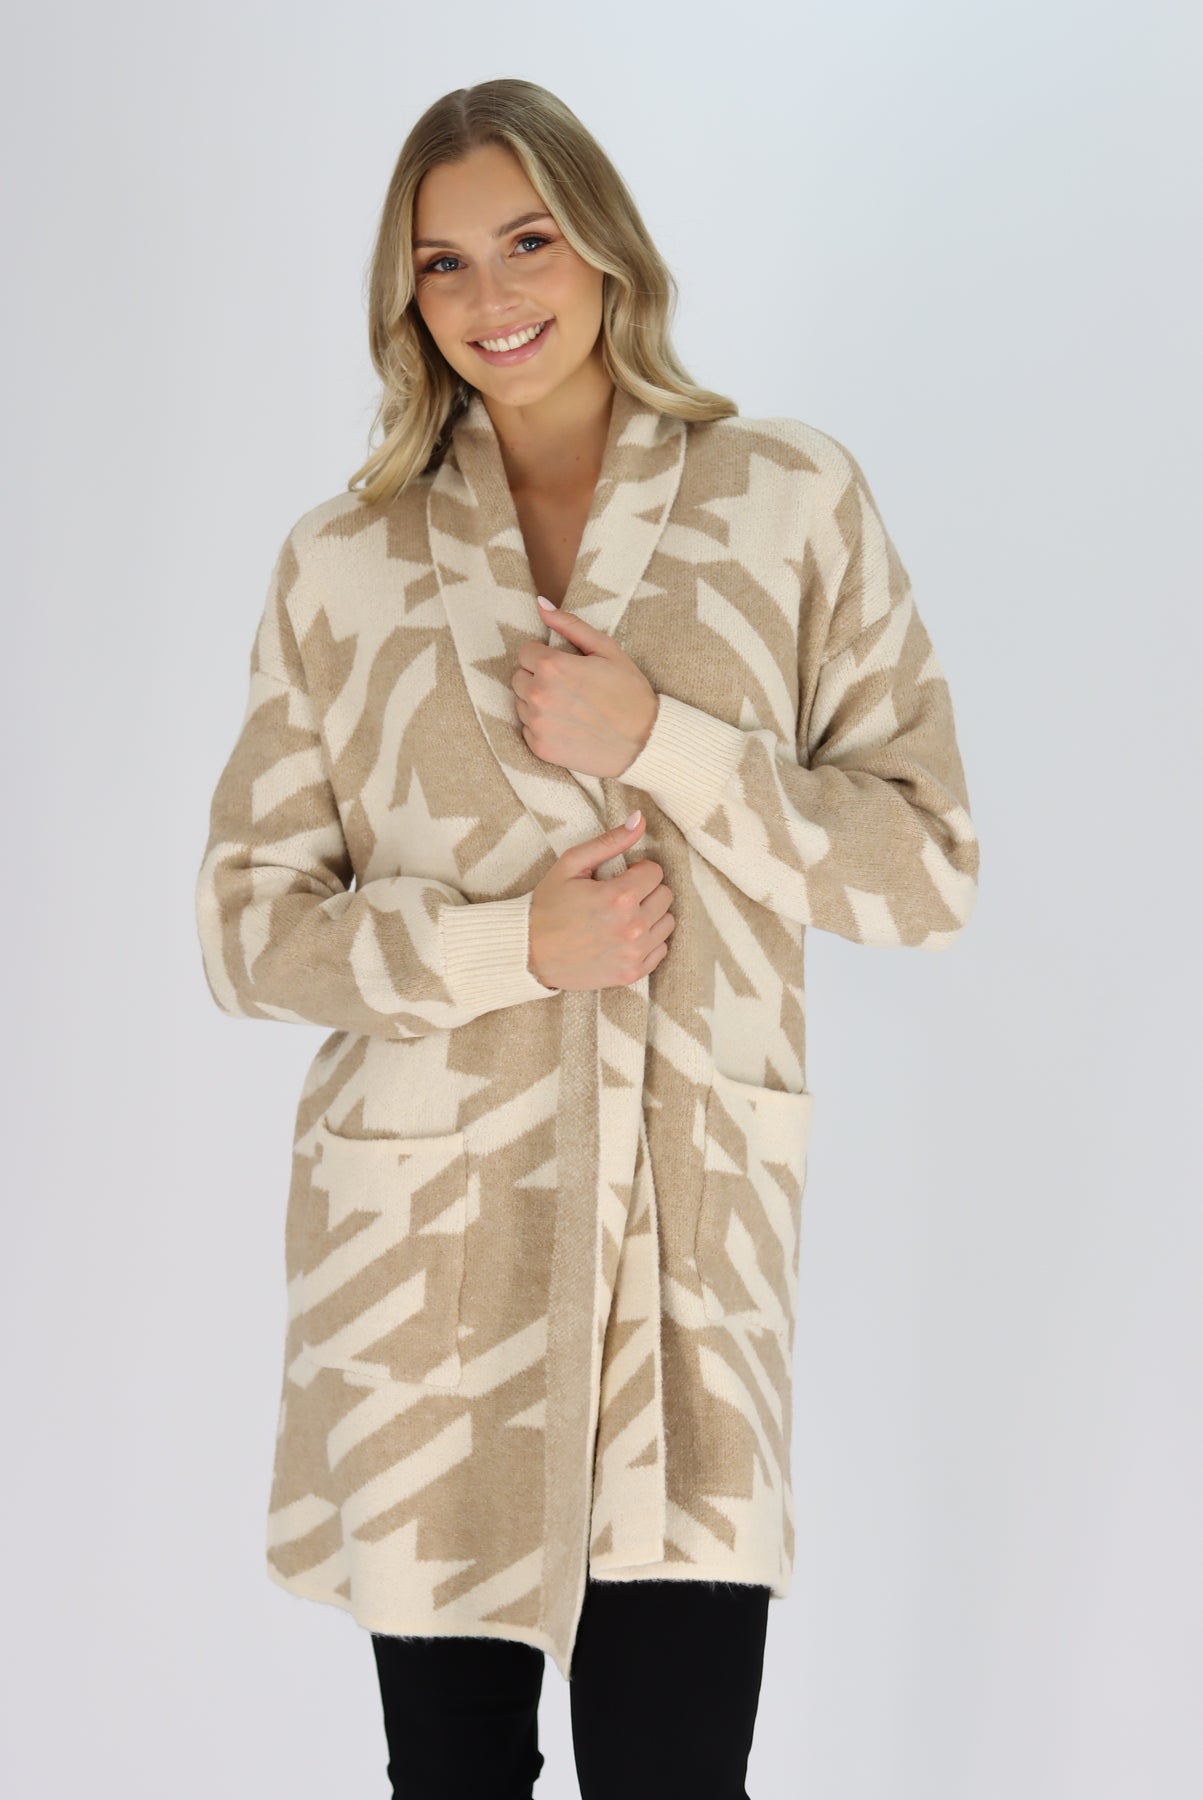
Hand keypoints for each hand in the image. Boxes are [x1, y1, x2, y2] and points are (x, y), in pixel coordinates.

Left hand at [511, 596, 658, 777]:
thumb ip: (570, 624)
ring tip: (570, 708)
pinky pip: (527, 730)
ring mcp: (537, 724)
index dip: (545, 658)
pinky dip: (542, 728)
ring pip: (521, 705)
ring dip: (538, 704)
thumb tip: (540, 604)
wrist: (645, 741)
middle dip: (538, 679)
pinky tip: (568, 727)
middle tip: (569, 688)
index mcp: (552, 666)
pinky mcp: (540, 748)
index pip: (525, 653)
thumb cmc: (629, 692)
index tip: (566, 667)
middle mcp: (538, 694)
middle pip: (519, 678)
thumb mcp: (606, 649)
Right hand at [528, 810, 675, 990]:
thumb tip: (640, 819)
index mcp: (619, 897)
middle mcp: (632, 927)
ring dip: (650, 915)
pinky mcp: (631, 973)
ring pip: (667, 923)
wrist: (528, 953)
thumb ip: (609, 841)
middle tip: (620, 896)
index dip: (637, 870)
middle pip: (665, 896)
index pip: (656, 872)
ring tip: (623, 916)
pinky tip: (625, 936)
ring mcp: (633, 953)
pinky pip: (661, 949)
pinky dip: (649, 941)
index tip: (618, 877)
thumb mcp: (571, 864)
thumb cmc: (547, 906)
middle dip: (646, 890)